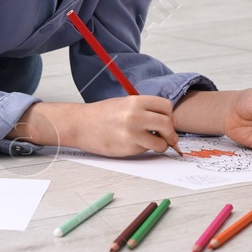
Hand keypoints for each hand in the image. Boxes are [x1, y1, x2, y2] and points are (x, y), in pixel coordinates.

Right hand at [21, 96, 179, 157]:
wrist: (80, 124)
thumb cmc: (103, 114)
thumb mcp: (126, 103)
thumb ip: (146, 110)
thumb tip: (170, 122)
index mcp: (136, 101)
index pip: (166, 107)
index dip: (169, 115)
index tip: (167, 121)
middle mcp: (135, 115)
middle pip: (168, 124)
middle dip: (171, 133)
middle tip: (168, 138)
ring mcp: (131, 133)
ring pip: (161, 142)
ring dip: (161, 145)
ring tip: (152, 142)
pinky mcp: (127, 148)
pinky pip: (146, 150)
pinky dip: (145, 149)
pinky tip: (134, 144)